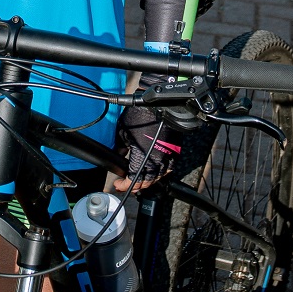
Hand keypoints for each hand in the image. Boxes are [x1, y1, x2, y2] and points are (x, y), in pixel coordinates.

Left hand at [114, 72, 182, 188]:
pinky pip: (168, 168)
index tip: (118, 184)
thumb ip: (120, 147)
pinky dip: (161, 173)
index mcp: (141, 157)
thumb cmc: (141, 115)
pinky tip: (156, 172)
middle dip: (136, 186)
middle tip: (128, 185)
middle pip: (147, 182)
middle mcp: (156, 160)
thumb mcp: (123, 132)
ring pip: (158, 177)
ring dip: (149, 181)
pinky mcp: (175, 151)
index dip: (124, 185)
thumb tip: (118, 155)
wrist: (160, 105)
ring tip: (141, 181)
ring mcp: (167, 156)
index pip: (133, 180)